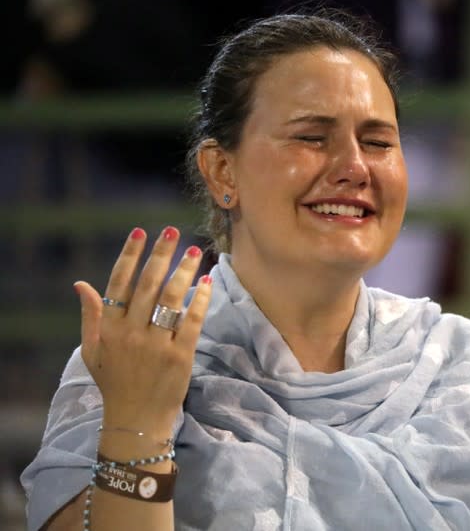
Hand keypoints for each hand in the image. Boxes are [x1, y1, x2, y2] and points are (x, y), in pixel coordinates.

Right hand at [74, 226, 211, 436]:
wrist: (135, 420)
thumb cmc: (114, 383)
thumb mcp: (92, 351)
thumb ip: (90, 316)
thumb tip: (81, 284)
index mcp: (109, 329)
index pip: (118, 282)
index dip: (130, 254)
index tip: (141, 232)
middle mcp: (131, 333)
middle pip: (148, 284)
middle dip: (161, 254)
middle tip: (173, 231)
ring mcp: (156, 344)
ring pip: (172, 298)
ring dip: (184, 271)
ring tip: (194, 251)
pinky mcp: (179, 356)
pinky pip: (192, 320)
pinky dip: (200, 299)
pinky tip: (206, 282)